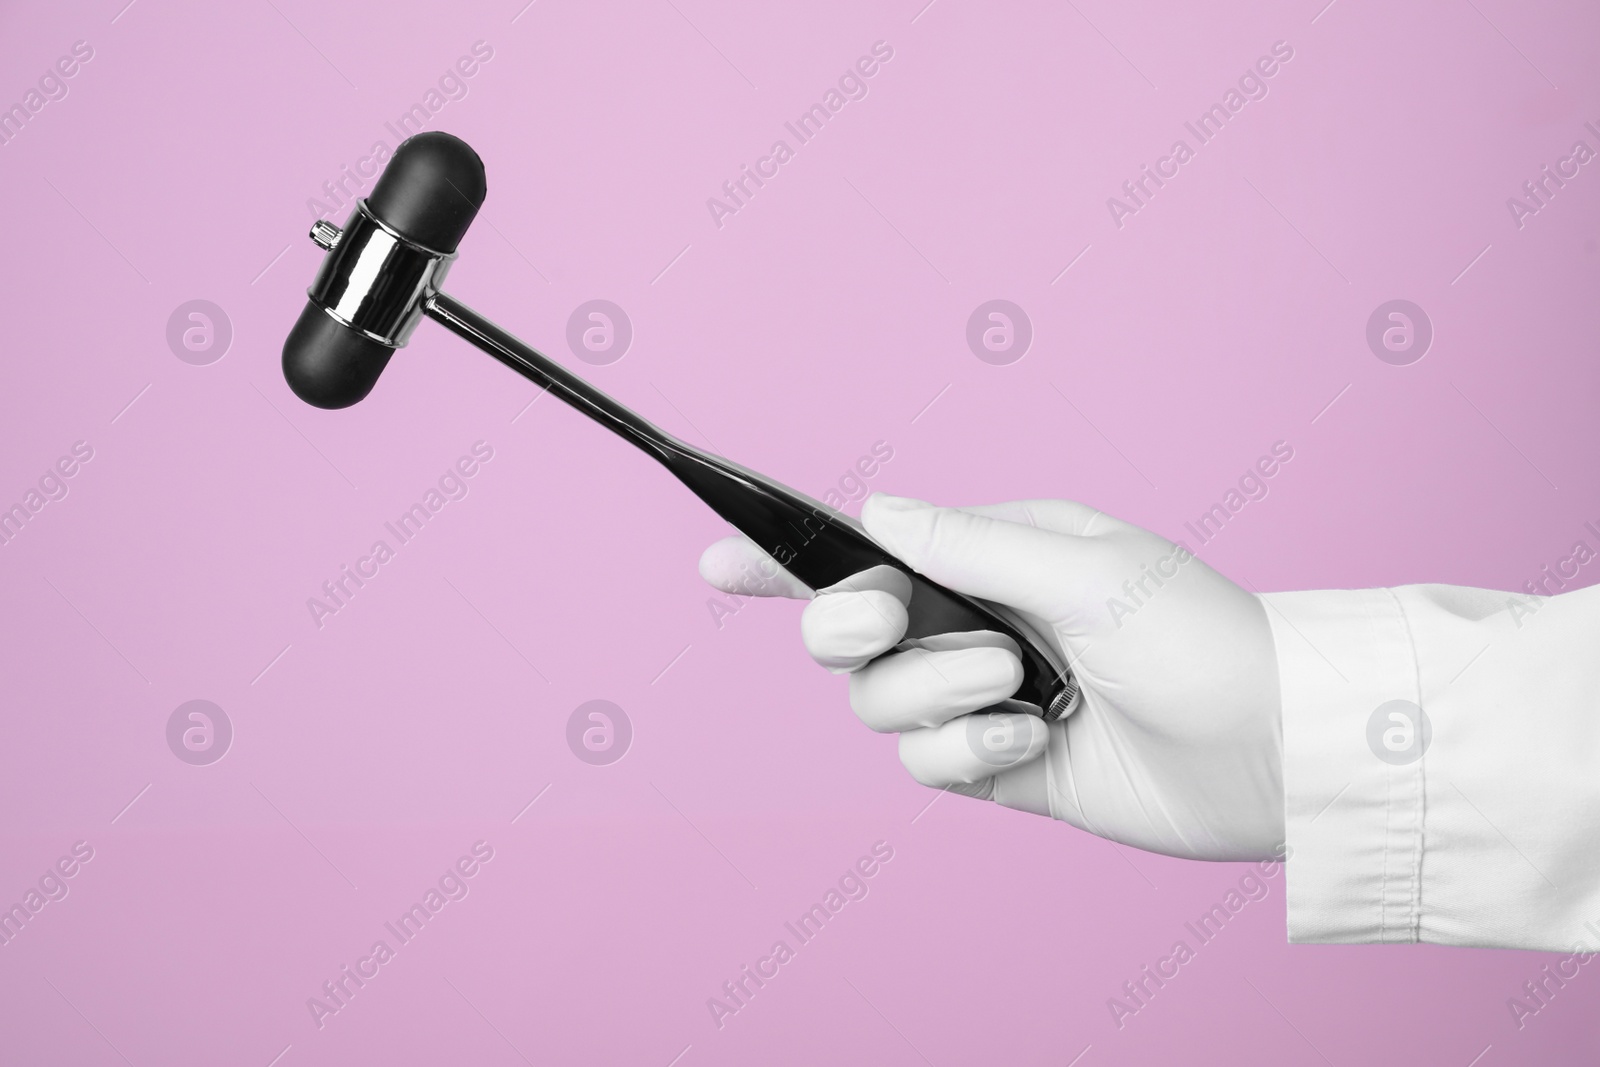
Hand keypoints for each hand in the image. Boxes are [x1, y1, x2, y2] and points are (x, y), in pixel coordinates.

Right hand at [699, 494, 1283, 860]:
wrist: (1267, 752)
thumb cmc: (1197, 639)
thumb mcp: (1088, 571)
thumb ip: (972, 544)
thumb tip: (878, 511)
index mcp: (994, 556)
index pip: (870, 552)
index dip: (788, 563)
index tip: (719, 565)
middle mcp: (976, 623)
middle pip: (849, 631)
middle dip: (855, 628)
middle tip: (891, 622)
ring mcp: (982, 697)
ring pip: (879, 702)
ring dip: (933, 693)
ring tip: (1015, 689)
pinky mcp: (995, 764)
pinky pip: (925, 762)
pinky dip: (964, 752)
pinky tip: (1028, 743)